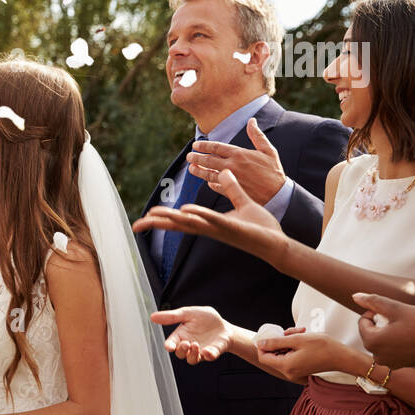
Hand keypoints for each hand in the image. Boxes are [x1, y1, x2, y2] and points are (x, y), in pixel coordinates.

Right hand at [133, 168, 286, 263]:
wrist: (278, 242)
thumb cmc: (261, 228)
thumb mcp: (244, 203)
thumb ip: (232, 188)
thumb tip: (223, 173)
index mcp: (210, 222)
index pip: (183, 220)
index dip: (165, 218)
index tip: (147, 217)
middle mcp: (210, 227)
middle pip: (179, 225)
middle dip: (159, 224)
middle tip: (137, 225)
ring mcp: (220, 229)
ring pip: (191, 223)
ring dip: (172, 219)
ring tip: (153, 216)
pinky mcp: (232, 229)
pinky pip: (212, 220)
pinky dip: (199, 216)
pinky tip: (186, 211)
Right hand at [149, 305, 233, 364]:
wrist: (223, 325)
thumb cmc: (205, 319)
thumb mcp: (188, 313)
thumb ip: (172, 316)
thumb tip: (152, 316)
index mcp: (181, 335)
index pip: (171, 343)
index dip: (169, 346)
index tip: (169, 346)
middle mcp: (189, 345)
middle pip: (180, 354)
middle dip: (181, 350)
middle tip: (186, 343)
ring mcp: (200, 351)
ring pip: (191, 359)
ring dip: (192, 354)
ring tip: (195, 345)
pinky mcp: (212, 353)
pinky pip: (209, 357)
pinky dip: (208, 355)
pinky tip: (208, 351)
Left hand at [187, 118, 286, 204]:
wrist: (278, 194)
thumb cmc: (274, 171)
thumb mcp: (268, 150)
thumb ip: (257, 136)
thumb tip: (252, 120)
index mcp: (239, 154)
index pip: (216, 148)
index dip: (204, 146)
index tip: (195, 145)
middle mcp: (232, 166)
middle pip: (208, 161)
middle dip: (197, 158)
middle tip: (189, 156)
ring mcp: (230, 179)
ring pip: (209, 174)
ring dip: (199, 171)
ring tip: (191, 168)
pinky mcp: (231, 191)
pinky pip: (217, 187)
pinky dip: (211, 184)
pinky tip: (207, 182)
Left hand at [252, 328, 351, 383]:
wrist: (342, 357)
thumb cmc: (322, 347)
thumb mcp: (297, 340)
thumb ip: (276, 342)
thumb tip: (259, 343)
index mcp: (286, 365)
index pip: (263, 356)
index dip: (264, 344)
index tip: (272, 334)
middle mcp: (288, 372)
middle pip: (273, 355)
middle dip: (279, 340)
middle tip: (291, 331)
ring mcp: (294, 372)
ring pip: (282, 353)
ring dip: (288, 341)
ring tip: (300, 332)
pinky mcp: (300, 369)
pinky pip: (290, 356)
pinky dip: (294, 346)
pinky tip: (303, 337)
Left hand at [354, 292, 414, 368]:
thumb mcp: (396, 308)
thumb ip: (373, 301)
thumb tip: (354, 296)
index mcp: (373, 342)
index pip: (363, 322)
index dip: (375, 313)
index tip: (393, 311)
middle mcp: (378, 356)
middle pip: (370, 333)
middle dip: (380, 324)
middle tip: (400, 319)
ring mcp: (390, 363)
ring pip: (380, 342)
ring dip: (388, 333)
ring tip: (406, 328)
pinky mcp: (400, 366)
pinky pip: (390, 351)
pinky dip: (396, 342)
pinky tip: (412, 338)